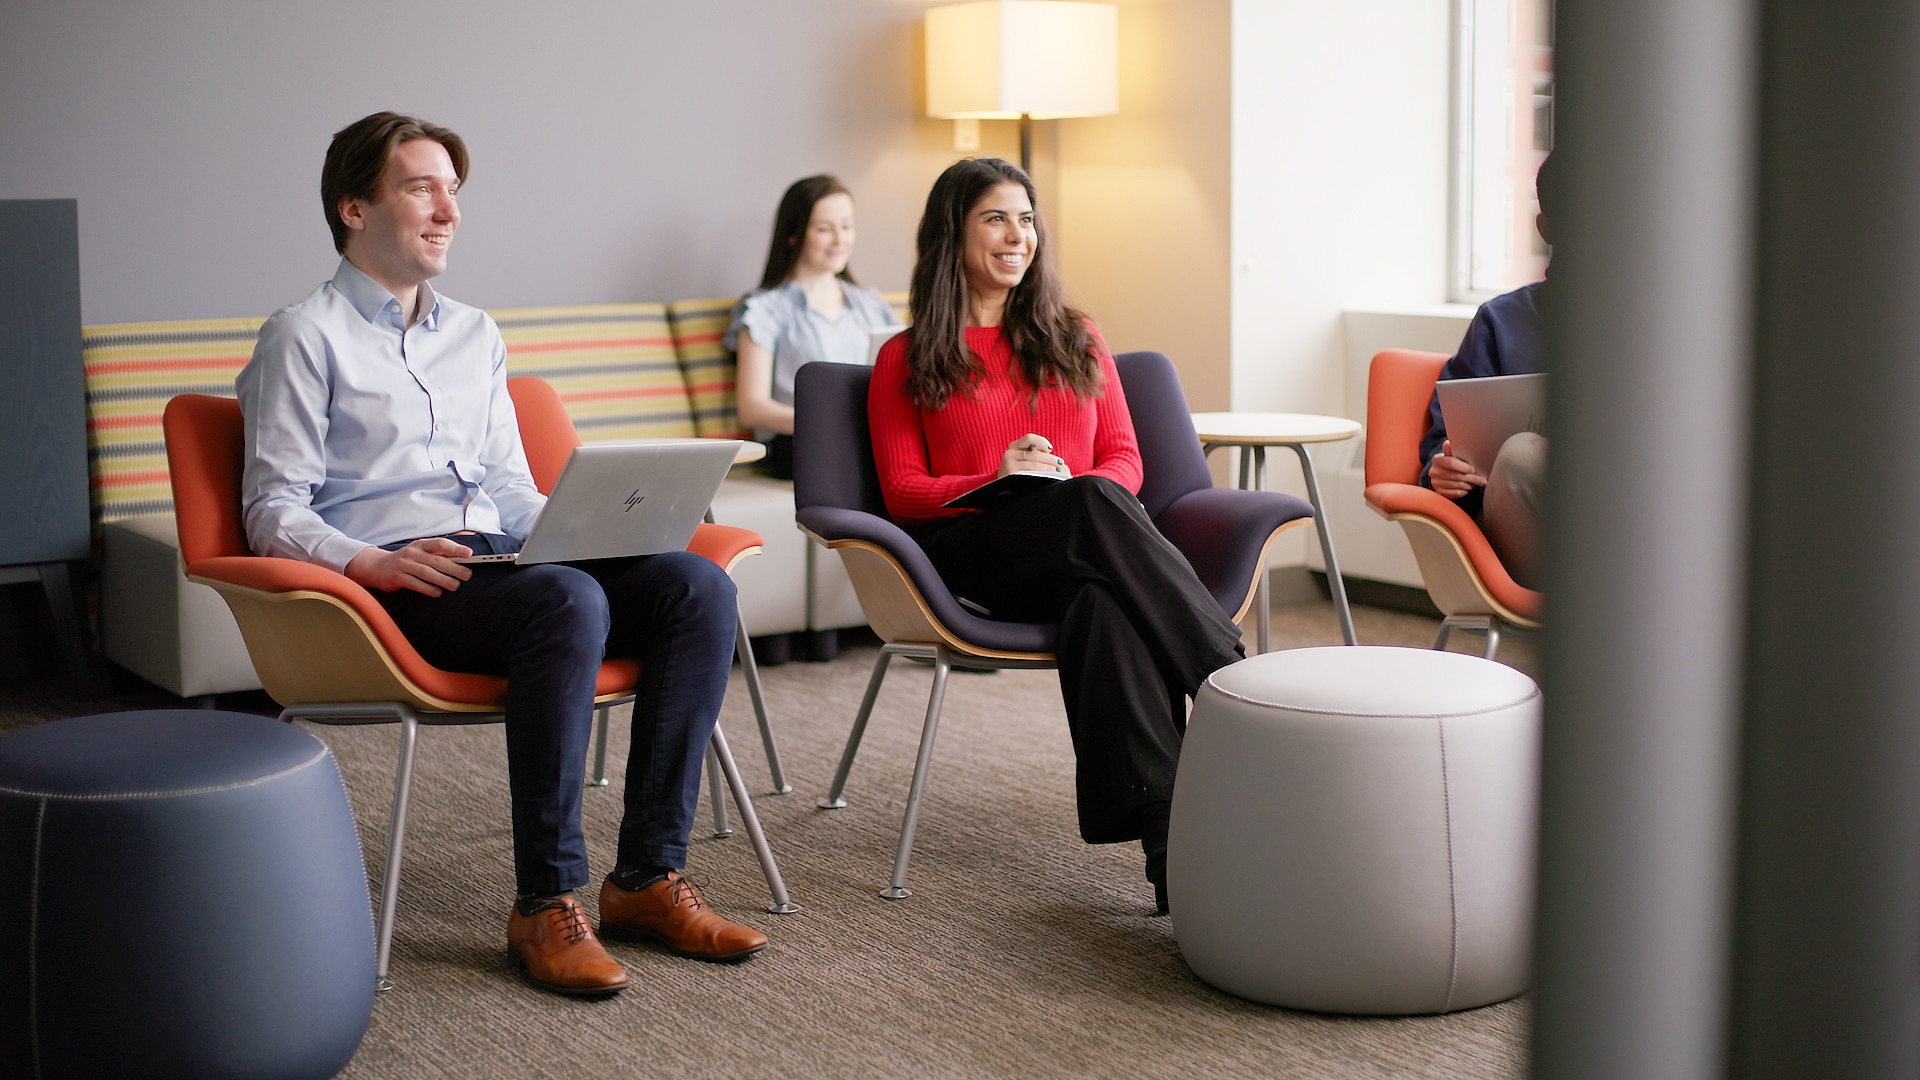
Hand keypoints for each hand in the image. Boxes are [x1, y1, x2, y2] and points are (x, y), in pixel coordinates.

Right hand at [345, 536, 473, 595]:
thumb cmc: (405, 560)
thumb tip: (461, 559)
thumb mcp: (419, 553)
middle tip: (467, 575)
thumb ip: (437, 555)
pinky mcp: (397, 577)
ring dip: (443, 580)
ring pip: (427, 572)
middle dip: (454, 568)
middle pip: (436, 560)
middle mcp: (412, 553)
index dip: (455, 548)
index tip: (469, 554)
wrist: (377, 567)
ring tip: (455, 586)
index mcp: (421, 544)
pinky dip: (428, 588)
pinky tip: (438, 592)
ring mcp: (404, 565)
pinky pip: (415, 583)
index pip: (440, 543)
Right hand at [999, 433, 1068, 478]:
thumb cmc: (1017, 474)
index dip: (1042, 441)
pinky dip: (1042, 474)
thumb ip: (1033, 453)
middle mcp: (1009, 454)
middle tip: (1060, 463)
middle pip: (1035, 453)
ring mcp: (1009, 465)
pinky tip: (1049, 477)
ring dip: (1049, 467)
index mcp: (1013, 447)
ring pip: (1035, 463)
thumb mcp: (1021, 460)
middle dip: (1050, 459)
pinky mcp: (1011, 475)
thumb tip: (1050, 450)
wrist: (1001, 492)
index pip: (1029, 438)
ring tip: (1058, 471)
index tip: (1050, 449)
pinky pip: (1031, 472)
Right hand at [1428, 439, 1486, 499]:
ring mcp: (1435, 483)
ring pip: (1458, 485)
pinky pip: (1455, 493)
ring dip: (1469, 485)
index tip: (1473, 469)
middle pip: (1457, 476)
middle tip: (1483, 480)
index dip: (1464, 467)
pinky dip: (1464, 491)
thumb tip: (1449, 443)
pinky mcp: (1439, 492)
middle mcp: (1434, 471)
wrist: (1441, 474)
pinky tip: (1467, 488)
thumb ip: (1453, 450)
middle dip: (1472, 478)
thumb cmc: (1451, 463)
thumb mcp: (1452, 455)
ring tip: (1475, 483)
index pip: (1451, 463)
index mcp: (1437, 460)